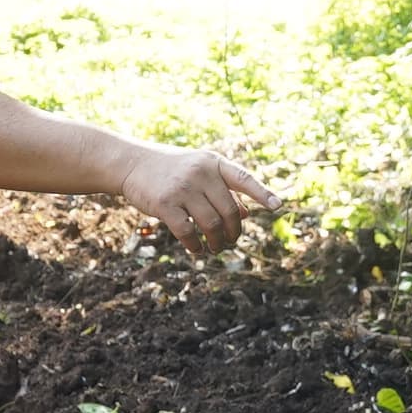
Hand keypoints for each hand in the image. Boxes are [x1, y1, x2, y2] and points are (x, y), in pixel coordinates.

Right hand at [119, 144, 277, 252]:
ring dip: (216, 242)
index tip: (277, 206)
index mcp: (214, 163)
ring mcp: (183, 188)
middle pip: (229, 211)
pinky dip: (195, 245)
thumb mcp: (200, 171)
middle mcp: (201, 173)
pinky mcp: (165, 204)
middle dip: (233, 232)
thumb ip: (224, 189)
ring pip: (211, 224)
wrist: (133, 163)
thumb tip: (247, 213)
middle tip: (230, 241)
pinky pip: (188, 232)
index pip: (243, 178)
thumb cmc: (172, 170)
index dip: (261, 193)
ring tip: (216, 248)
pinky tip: (196, 249)